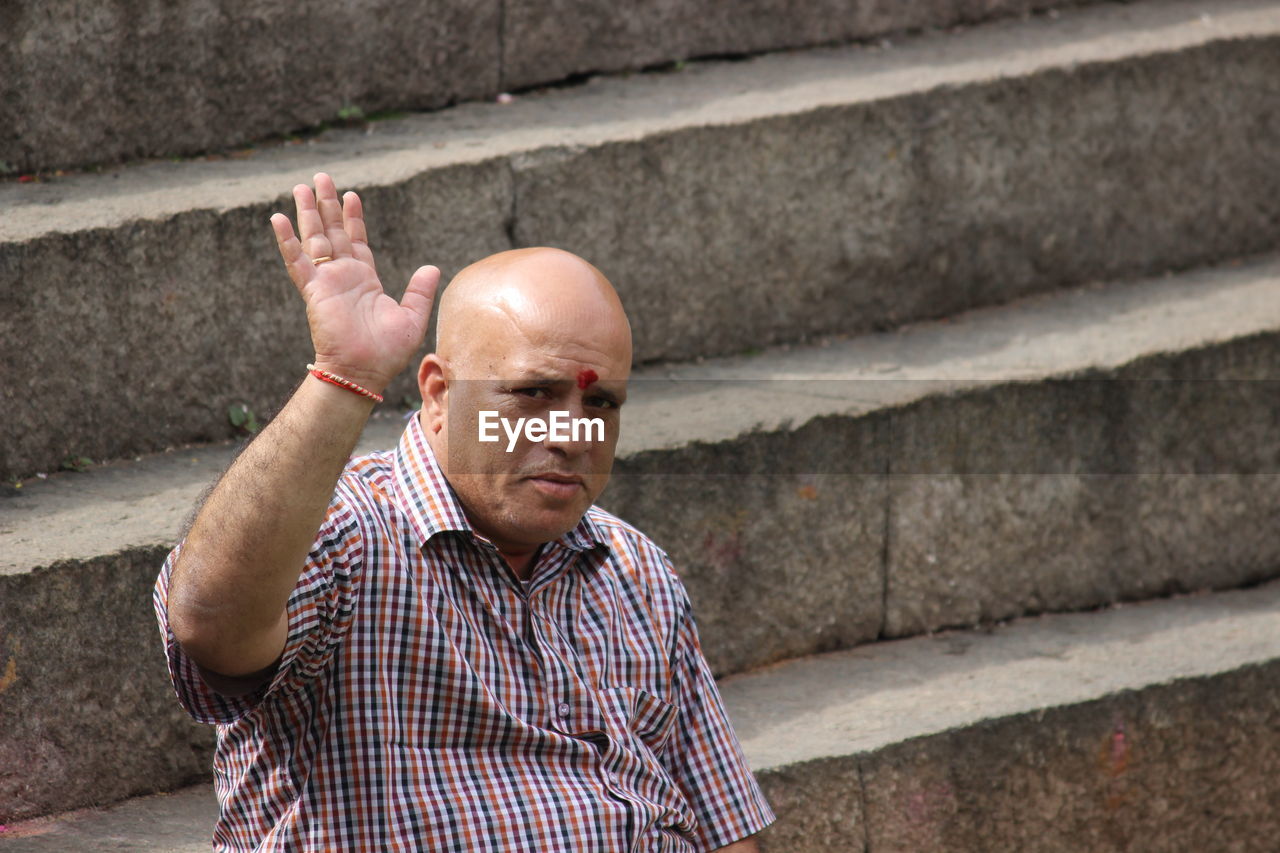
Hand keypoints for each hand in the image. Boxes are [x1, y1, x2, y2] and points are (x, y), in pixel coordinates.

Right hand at [271, 172, 439, 393]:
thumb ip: (419, 291)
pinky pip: (297, 261)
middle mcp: (343, 276)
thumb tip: (432, 267)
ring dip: (307, 213)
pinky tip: (278, 218)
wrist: (364, 373)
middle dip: (326, 205)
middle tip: (320, 177)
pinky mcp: (314, 291)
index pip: (357, 241)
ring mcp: (327, 282)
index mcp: (365, 280)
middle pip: (332, 232)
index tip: (351, 196)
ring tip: (301, 187)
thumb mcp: (412, 318)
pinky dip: (288, 241)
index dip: (353, 218)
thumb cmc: (387, 353)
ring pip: (314, 239)